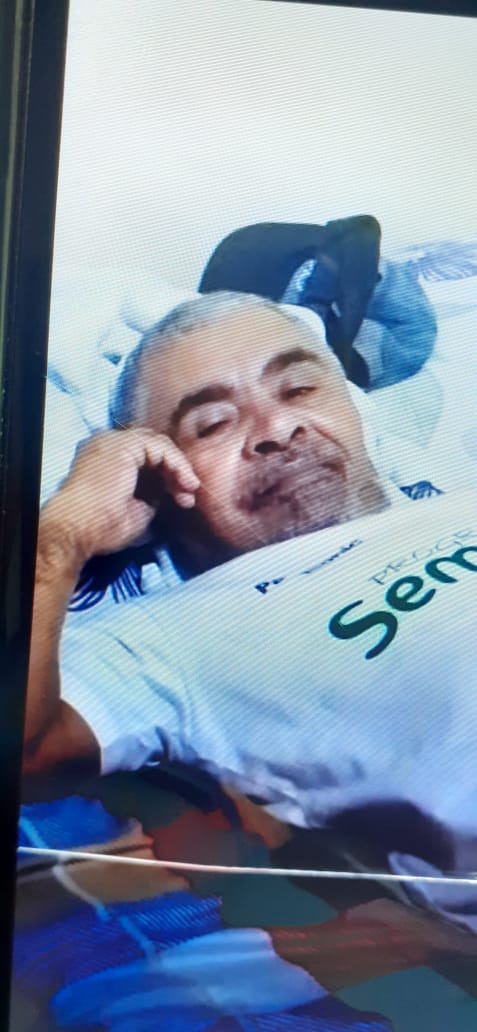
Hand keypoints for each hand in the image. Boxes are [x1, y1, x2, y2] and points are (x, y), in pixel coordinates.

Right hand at [43, 428, 199, 560]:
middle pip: (153, 448)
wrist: (79, 529)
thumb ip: (152, 494)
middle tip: (187, 496)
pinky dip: (176, 463)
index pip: (145, 457)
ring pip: (159, 445)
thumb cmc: (102, 526)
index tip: (182, 500)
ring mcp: (113, 440)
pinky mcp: (123, 444)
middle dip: (175, 471)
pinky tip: (184, 481)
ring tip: (189, 491)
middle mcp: (107, 444)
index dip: (168, 476)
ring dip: (179, 468)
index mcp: (105, 458)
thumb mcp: (136, 509)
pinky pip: (160, 446)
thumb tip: (170, 492)